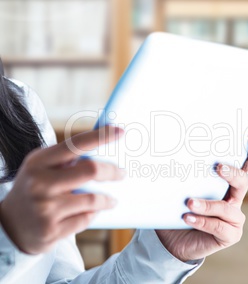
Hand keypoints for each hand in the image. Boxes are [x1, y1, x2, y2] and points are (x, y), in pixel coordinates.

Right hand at [0, 126, 124, 253]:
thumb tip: (103, 149)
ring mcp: (45, 209)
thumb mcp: (40, 167)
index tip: (119, 131)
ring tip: (112, 200)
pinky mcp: (52, 231)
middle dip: (112, 171)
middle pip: (91, 170)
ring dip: (108, 199)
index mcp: (38, 162)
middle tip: (122, 174)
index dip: (100, 136)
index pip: (75, 144)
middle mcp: (40, 183)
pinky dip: (93, 214)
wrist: (9, 226)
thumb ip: (65, 159)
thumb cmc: (34, 189)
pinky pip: (86, 219)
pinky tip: (93, 212)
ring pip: (93, 199)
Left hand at [156, 142, 247, 261]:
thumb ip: (182, 178)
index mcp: (226, 186)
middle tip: (218, 167)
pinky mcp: (230, 235)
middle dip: (233, 174)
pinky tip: (188, 218)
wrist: (173, 241)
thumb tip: (168, 158)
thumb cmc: (178, 211)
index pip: (242, 169)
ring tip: (190, 203)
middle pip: (242, 183)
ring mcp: (234, 219)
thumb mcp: (180, 192)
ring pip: (227, 208)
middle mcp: (234, 200)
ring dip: (208, 205)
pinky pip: (218, 227)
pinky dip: (202, 221)